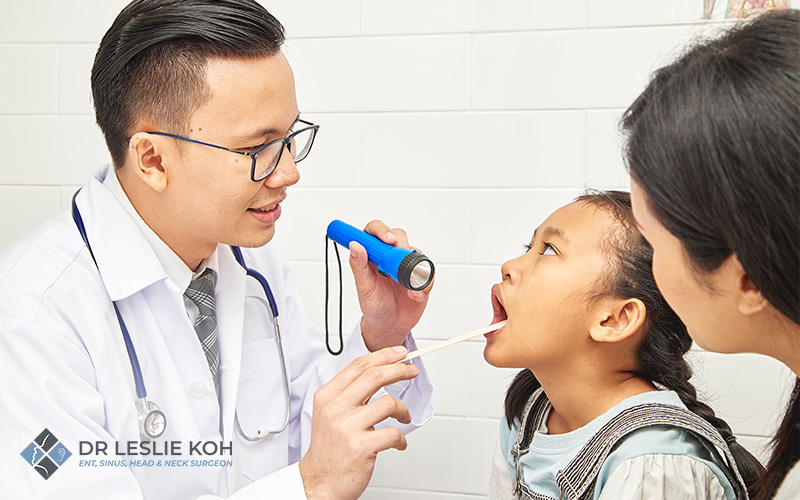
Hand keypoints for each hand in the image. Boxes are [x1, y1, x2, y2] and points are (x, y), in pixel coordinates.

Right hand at [299, 347, 418, 499]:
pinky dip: (401, 439)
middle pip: (374, 376)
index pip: (358, 366)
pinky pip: (393, 433)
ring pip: (388, 403)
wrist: (319, 482)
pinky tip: (398, 443)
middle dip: (399, 370)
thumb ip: (349, 394)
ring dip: (403, 410)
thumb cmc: (329, 450)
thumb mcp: (330, 414)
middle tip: (411, 371)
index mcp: (327, 396)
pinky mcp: (361, 446)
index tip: (399, 353)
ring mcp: (348, 427)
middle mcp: (335, 408)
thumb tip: (379, 374)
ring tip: (404, 417)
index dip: (382, 356)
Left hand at [349, 220, 432, 350]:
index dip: (380, 230)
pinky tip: (414, 295)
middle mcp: (390, 256)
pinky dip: (423, 284)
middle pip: (398, 235)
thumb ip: (358, 266)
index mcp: (372, 255)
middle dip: (400, 245)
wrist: (391, 325)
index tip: (386, 240)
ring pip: (415, 251)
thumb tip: (355, 245)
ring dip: (412, 267)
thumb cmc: (374, 305)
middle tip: (397, 260)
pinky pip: (428, 271)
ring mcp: (406, 264)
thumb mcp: (364, 287)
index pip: (374, 231)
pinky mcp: (421, 275)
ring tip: (404, 286)